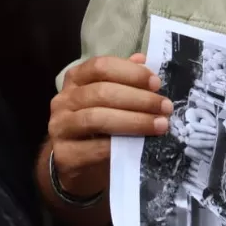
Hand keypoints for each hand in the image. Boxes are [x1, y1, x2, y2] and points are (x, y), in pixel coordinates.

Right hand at [47, 53, 171, 196]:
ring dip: (134, 121)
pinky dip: (121, 144)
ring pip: (97, 118)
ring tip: (159, 125)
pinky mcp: (64, 155)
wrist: (72, 165)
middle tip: (165, 107)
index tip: (156, 83)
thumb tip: (142, 60)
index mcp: (75, 79)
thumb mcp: (106, 102)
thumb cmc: (94, 128)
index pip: (100, 66)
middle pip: (102, 92)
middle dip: (139, 99)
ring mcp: (60, 127)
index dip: (130, 72)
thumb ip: (122, 80)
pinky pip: (95, 147)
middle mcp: (63, 100)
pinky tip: (140, 145)